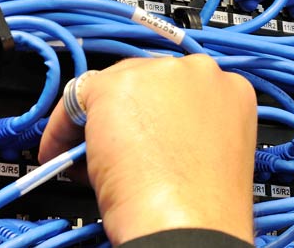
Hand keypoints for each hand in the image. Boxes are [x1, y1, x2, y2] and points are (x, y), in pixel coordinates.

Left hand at [38, 55, 257, 245]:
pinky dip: (63, 128)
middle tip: (106, 149)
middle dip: (123, 116)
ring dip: (95, 122)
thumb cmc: (204, 206)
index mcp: (230, 90)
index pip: (179, 90)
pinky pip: (76, 99)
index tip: (139, 135)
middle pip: (145, 82)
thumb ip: (183, 132)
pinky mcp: (117, 85)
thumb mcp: (207, 155)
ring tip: (85, 158)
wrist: (189, 222)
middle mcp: (199, 73)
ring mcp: (159, 74)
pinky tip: (63, 155)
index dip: (155, 115)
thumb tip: (142, 138)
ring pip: (112, 87)